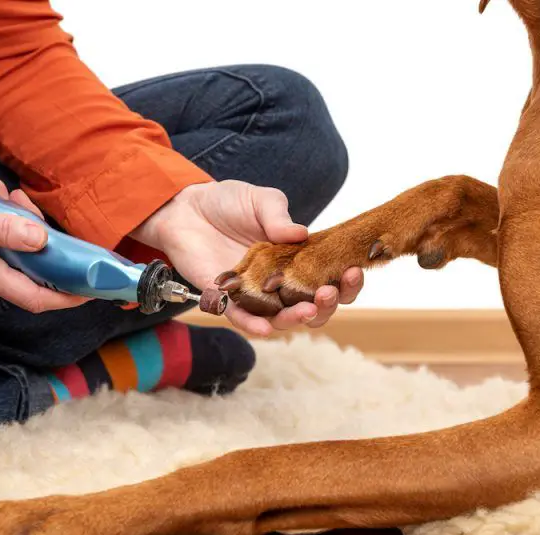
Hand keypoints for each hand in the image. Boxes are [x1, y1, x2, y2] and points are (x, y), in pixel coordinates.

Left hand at [131, 180, 363, 335]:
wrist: (186, 208)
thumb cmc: (229, 203)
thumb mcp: (261, 201)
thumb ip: (279, 216)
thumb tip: (300, 233)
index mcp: (298, 260)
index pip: (329, 277)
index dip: (346, 280)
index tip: (353, 271)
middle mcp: (280, 282)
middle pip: (313, 306)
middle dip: (328, 304)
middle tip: (330, 291)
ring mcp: (254, 293)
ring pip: (282, 319)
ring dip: (297, 319)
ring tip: (307, 309)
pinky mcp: (225, 298)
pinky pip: (241, 318)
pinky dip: (253, 325)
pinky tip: (265, 328)